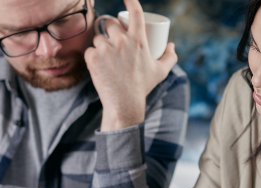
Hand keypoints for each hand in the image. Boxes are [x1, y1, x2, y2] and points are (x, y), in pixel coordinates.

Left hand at [85, 0, 177, 130]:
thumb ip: (170, 57)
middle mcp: (122, 41)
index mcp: (139, 40)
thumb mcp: (160, 72)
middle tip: (111, 42)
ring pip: (98, 37)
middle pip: (110, 23)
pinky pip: (89, 50)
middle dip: (109, 29)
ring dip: (100, 44)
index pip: (135, 12)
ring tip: (106, 59)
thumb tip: (171, 45)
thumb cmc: (142, 87)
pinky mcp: (93, 58)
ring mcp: (106, 49)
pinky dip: (92, 57)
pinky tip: (98, 66)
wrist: (124, 104)